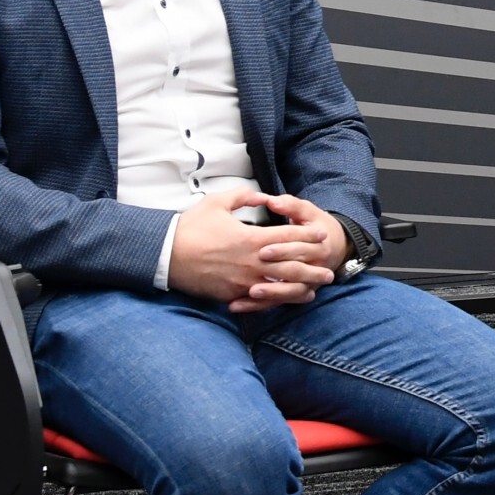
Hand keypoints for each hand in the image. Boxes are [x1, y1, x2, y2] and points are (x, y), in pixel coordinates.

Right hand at [167, 188, 339, 312]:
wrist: (164, 255)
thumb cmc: (190, 227)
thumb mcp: (217, 202)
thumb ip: (244, 196)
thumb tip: (262, 195)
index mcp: (252, 239)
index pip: (289, 238)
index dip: (308, 237)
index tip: (322, 235)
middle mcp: (252, 262)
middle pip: (292, 266)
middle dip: (314, 266)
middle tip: (330, 268)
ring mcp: (243, 281)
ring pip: (281, 286)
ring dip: (302, 286)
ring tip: (317, 287)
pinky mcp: (232, 294)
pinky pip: (261, 299)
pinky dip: (278, 299)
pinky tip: (289, 299)